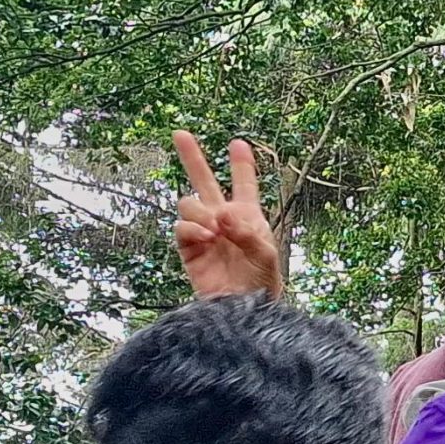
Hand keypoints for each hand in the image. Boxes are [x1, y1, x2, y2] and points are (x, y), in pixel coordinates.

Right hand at [173, 131, 283, 297]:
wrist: (243, 310)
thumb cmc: (261, 283)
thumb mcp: (265, 255)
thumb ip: (246, 231)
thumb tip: (221, 214)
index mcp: (247, 217)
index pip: (245, 185)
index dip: (242, 165)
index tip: (238, 143)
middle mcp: (223, 220)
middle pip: (204, 182)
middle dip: (192, 157)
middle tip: (179, 133)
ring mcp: (204, 233)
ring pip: (189, 204)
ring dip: (200, 212)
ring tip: (214, 232)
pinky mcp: (189, 249)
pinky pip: (182, 228)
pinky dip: (192, 229)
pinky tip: (206, 237)